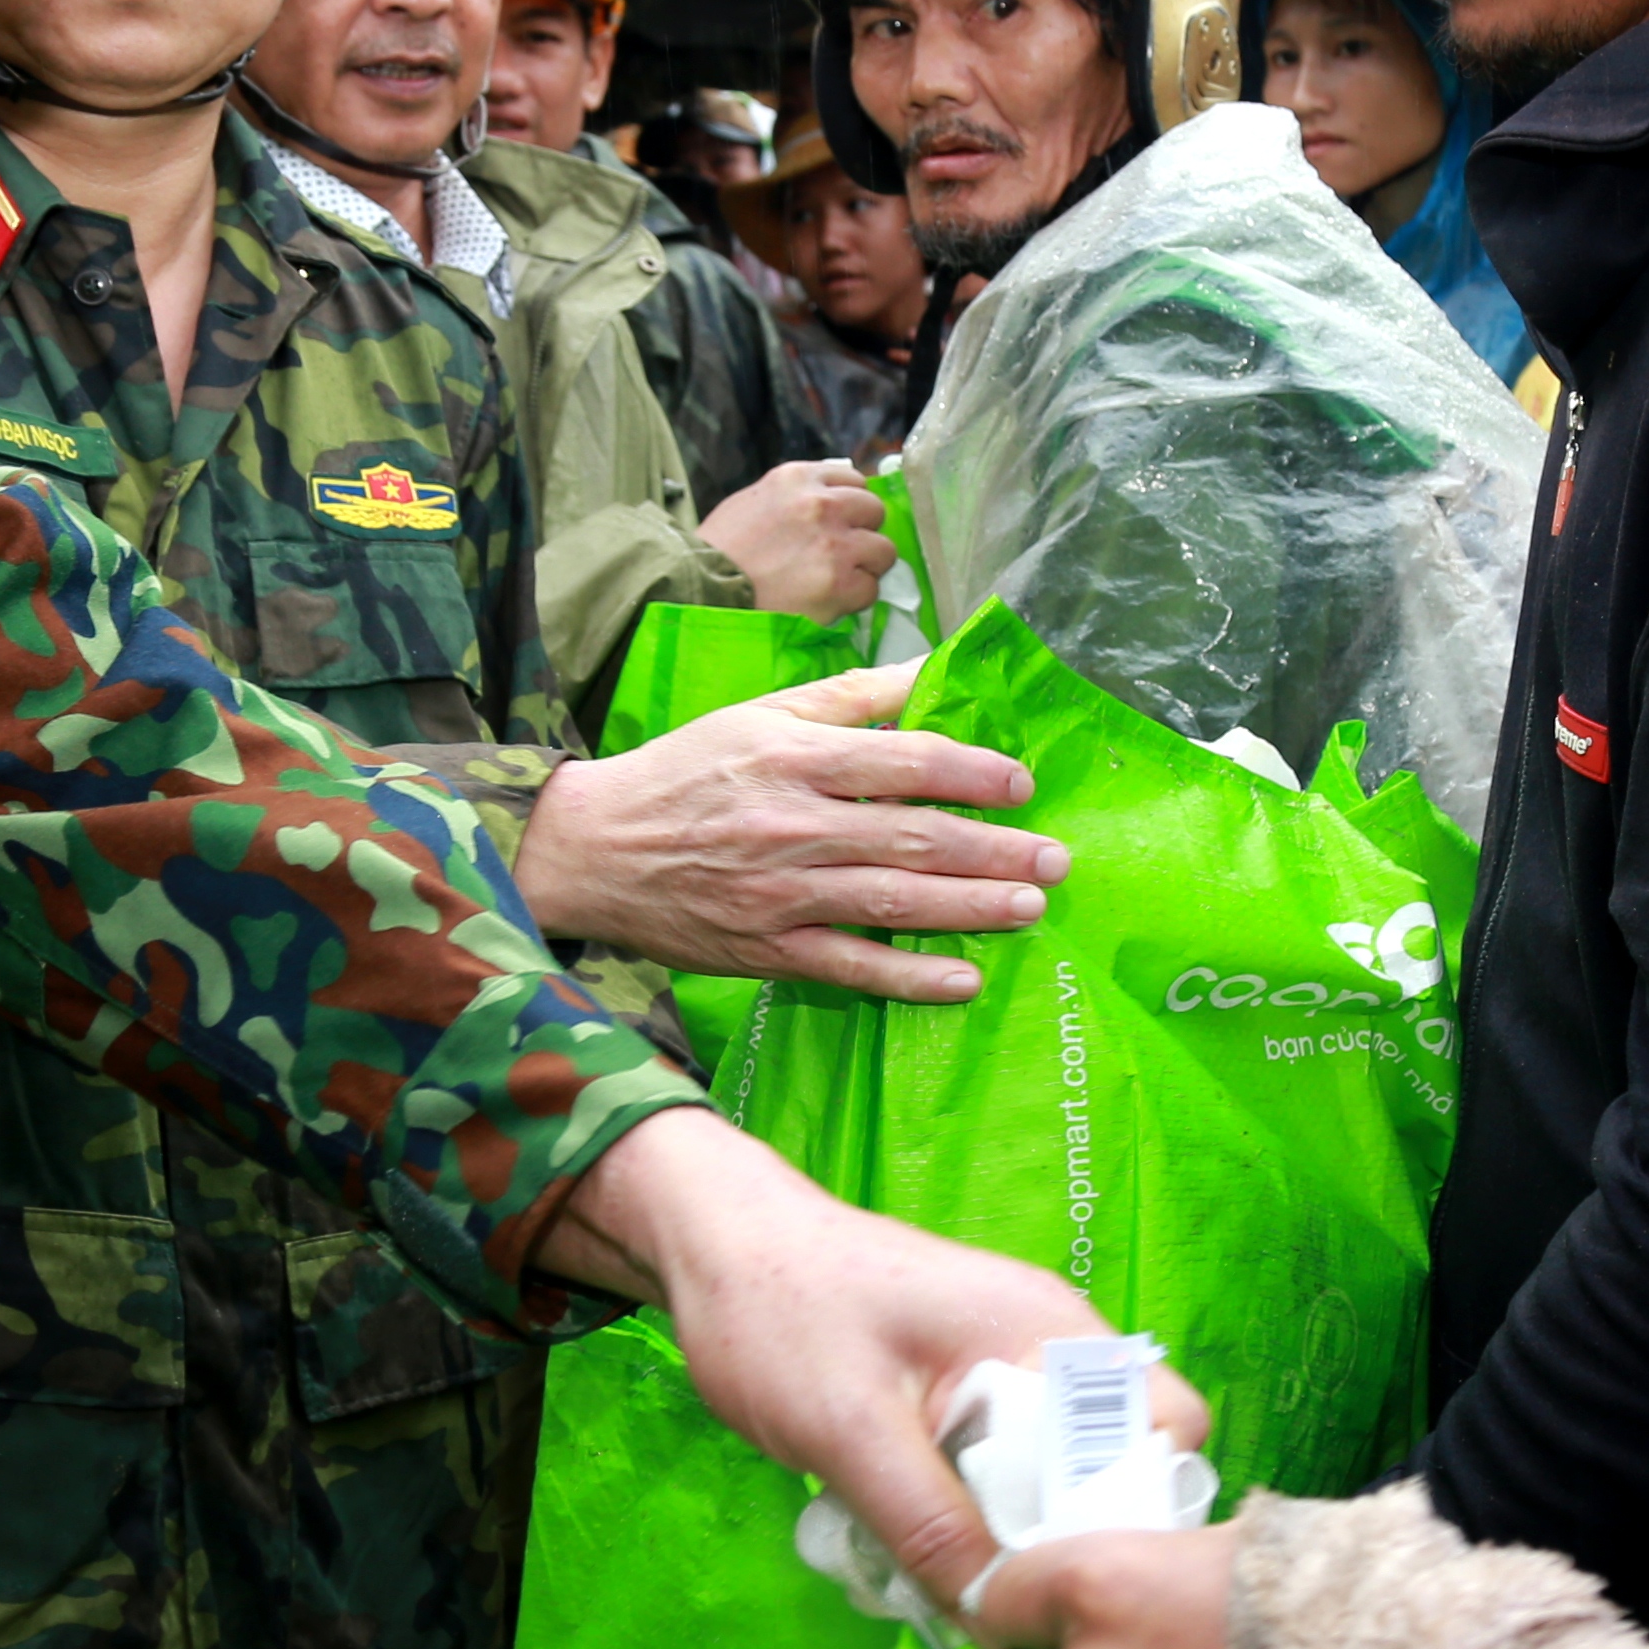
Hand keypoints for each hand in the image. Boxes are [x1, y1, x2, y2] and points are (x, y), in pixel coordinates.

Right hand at [510, 666, 1065, 999]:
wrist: (592, 848)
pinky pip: (849, 967)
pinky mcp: (766, 949)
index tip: (1022, 785)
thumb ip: (853, 695)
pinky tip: (963, 980)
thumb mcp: (763, 714)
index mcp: (794, 757)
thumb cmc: (686, 771)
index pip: (905, 761)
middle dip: (995, 850)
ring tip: (1031, 908)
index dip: (973, 773)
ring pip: (892, 902)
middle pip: (913, 837)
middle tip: (1056, 860)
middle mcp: (792, 825)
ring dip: (970, 908)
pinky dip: (907, 976)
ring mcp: (780, 893)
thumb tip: (934, 667)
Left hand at [538, 1108, 1190, 1608]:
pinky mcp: (960, 1391)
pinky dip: (969, 1513)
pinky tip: (916, 1547)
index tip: (1079, 1581)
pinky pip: (997, 1468)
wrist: (707, 1245)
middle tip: (1004, 1600)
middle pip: (1111, 1465)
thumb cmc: (781, 1316)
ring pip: (1049, 1476)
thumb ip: (930, 1524)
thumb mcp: (853, 1432)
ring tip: (951, 1582)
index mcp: (1051, 1335)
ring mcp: (1004, 1366)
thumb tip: (1000, 1619)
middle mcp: (1049, 1346)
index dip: (1142, 1511)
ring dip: (1008, 1534)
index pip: (1167, 1426)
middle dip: (1065, 1540)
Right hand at [702, 459, 899, 618]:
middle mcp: (822, 504)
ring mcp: (835, 544)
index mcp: (797, 478)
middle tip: (840, 554)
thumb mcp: (753, 502)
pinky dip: (853, 600)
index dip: (848, 504)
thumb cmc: (718, 551)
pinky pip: (870, 590)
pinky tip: (827, 602)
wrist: (700, 591)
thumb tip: (829, 502)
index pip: (853, 479)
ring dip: (865, 567)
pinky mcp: (840, 584)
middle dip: (861, 532)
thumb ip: (795, 498)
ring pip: (883, 551)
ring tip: (836, 581)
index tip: (839, 523)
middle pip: (873, 510)